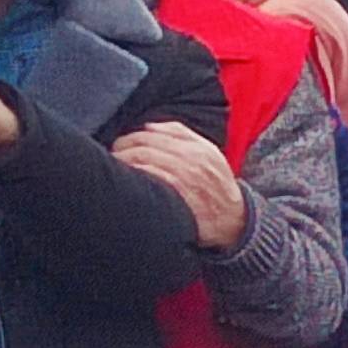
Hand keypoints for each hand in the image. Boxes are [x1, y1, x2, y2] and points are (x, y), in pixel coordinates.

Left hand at [112, 121, 246, 250]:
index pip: (152, 132)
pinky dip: (136, 175)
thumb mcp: (209, 155)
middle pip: (144, 143)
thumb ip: (182, 136)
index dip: (129, 137)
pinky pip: (151, 177)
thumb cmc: (216, 186)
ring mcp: (187, 177)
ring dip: (124, 161)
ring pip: (145, 158)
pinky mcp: (181, 196)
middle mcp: (192, 158)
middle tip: (111, 156)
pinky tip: (127, 181)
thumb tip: (148, 126)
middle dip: (122, 148)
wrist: (235, 221)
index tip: (119, 145)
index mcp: (197, 146)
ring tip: (114, 168)